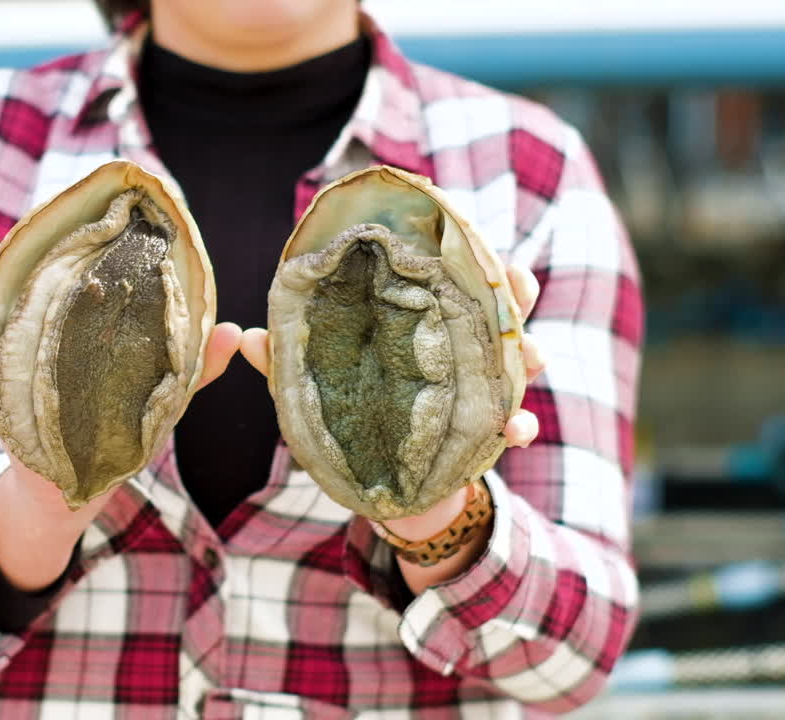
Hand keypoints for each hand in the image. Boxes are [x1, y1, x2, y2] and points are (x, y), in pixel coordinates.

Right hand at [0, 234, 244, 421]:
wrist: (86, 478)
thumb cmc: (121, 414)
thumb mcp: (159, 385)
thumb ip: (192, 360)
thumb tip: (233, 331)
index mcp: (61, 316)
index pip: (39, 268)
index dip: (29, 242)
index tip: (29, 221)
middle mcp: (25, 335)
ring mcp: (5, 370)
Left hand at [239, 263, 545, 447]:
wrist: (386, 487)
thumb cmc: (351, 417)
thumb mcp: (317, 389)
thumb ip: (286, 365)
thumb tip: (251, 337)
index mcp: (420, 325)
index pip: (448, 279)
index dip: (466, 257)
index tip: (472, 237)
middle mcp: (458, 349)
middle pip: (497, 308)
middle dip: (515, 293)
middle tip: (518, 283)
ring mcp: (479, 388)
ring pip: (520, 358)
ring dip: (530, 354)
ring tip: (534, 356)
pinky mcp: (486, 430)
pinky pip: (516, 422)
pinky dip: (521, 423)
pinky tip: (517, 429)